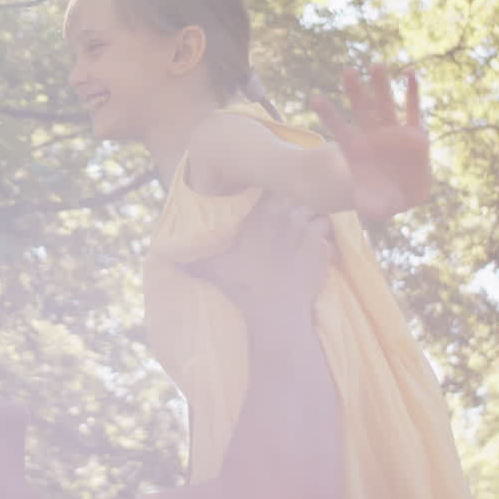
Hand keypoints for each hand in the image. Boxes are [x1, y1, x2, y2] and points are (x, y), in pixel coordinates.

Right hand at [194, 196, 331, 318]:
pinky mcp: (322, 248)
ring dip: (315, 226)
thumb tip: (169, 256)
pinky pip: (329, 240)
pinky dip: (324, 247)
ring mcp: (307, 230)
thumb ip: (195, 257)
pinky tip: (315, 259)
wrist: (274, 309)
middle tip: (292, 227)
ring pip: (319, 216)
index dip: (278, 197)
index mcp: (260, 213)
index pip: (276, 189)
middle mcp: (286, 215)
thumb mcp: (213, 267)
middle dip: (300, 209)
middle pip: (301, 199)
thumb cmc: (242, 285)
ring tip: (306, 241)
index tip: (275, 209)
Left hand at [312, 63, 430, 219]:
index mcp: (356, 148)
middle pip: (361, 109)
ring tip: (376, 64)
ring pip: (386, 104)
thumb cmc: (379, 199)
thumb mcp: (373, 207)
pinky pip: (413, 110)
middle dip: (355, 91)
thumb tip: (370, 211)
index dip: (328, 115)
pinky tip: (410, 73)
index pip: (339, 128)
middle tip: (347, 70)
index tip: (314, 100)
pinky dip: (412, 92)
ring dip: (381, 85)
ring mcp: (393, 132)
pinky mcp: (414, 134)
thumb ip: (370, 206)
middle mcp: (373, 136)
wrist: (400, 195)